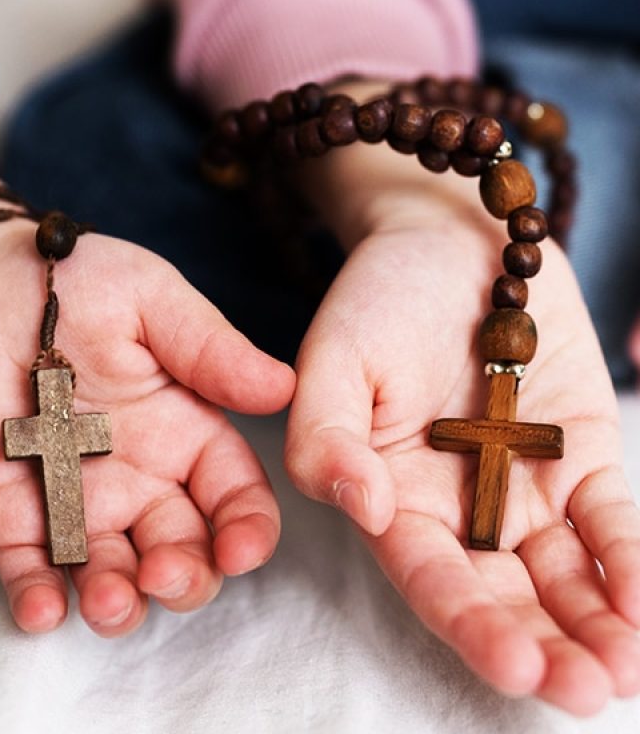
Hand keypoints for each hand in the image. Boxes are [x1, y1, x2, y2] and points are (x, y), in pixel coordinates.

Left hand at [0, 220, 293, 635]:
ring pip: (114, 575)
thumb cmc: (75, 280)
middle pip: (182, 551)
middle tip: (163, 573)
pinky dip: (39, 600)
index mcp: (185, 430)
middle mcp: (140, 477)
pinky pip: (31, 570)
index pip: (234, 495)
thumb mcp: (152, 301)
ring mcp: (76, 501)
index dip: (247, 529)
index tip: (241, 549)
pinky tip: (43, 607)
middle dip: (185, 578)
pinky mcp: (10, 513)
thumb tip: (284, 388)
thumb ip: (212, 350)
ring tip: (107, 600)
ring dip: (118, 603)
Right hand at [285, 156, 639, 714]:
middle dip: (541, 648)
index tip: (513, 661)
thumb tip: (363, 505)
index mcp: (393, 495)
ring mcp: (523, 485)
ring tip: (624, 673)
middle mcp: (458, 506)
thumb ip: (324, 434)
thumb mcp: (331, 356)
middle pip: (501, 594)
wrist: (448, 243)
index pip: (429, 574)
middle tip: (584, 690)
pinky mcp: (579, 455)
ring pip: (563, 576)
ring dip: (597, 627)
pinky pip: (610, 521)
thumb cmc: (377, 297)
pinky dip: (632, 563)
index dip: (467, 621)